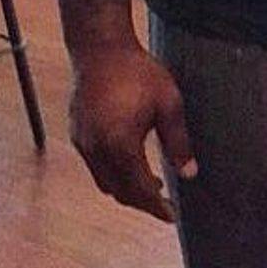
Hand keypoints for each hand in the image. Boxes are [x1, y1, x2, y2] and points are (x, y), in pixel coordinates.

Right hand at [69, 43, 196, 221]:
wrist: (101, 50)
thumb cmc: (139, 73)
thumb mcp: (168, 104)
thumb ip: (178, 141)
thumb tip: (189, 173)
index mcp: (120, 145)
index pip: (140, 189)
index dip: (157, 207)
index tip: (172, 217)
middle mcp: (96, 151)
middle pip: (119, 192)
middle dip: (142, 202)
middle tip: (164, 205)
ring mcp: (82, 144)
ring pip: (105, 182)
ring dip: (127, 189)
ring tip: (152, 186)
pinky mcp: (77, 135)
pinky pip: (96, 167)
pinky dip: (113, 174)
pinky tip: (131, 164)